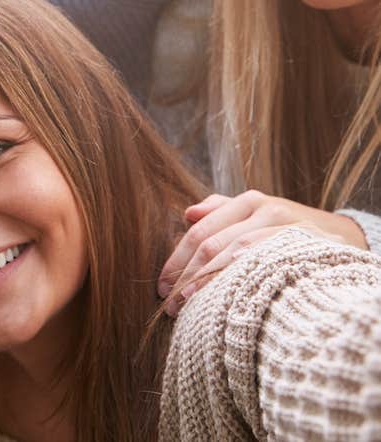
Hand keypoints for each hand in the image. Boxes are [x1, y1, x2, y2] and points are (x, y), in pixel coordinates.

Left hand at [158, 190, 367, 315]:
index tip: (162, 286)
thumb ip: (221, 211)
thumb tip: (187, 212)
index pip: (200, 232)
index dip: (177, 260)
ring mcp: (283, 224)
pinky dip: (241, 272)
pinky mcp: (303, 243)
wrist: (344, 235)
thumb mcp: (256, 215)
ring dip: (206, 280)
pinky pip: (265, 258)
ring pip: (233, 252)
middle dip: (186, 275)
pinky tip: (226, 289)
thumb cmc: (288, 230)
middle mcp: (262, 208)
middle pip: (211, 243)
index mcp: (246, 201)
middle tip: (170, 304)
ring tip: (188, 304)